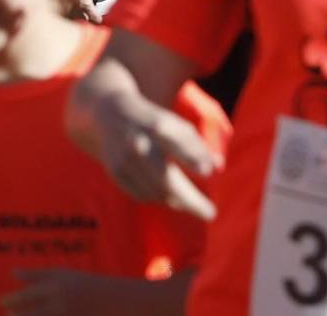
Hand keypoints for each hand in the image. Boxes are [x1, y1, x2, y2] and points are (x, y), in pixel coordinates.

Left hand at [3, 268, 111, 314]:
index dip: (10, 300)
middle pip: (30, 315)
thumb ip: (34, 274)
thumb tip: (12, 273)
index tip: (1, 301)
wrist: (110, 300)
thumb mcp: (58, 274)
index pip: (26, 297)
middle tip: (7, 313)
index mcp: (54, 288)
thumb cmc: (79, 283)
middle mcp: (58, 306)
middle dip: (15, 315)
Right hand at [72, 83, 219, 218]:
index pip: (176, 140)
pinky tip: (166, 194)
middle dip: (190, 199)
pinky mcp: (115, 171)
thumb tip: (217, 167)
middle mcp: (138, 141)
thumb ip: (197, 145)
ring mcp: (124, 157)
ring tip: (189, 202)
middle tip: (210, 213)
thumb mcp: (176, 125)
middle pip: (166, 178)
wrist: (109, 113)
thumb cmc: (154, 122)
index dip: (191, 155)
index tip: (206, 171)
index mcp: (157, 124)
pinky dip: (157, 198)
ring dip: (177, 200)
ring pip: (157, 192)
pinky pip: (142, 195)